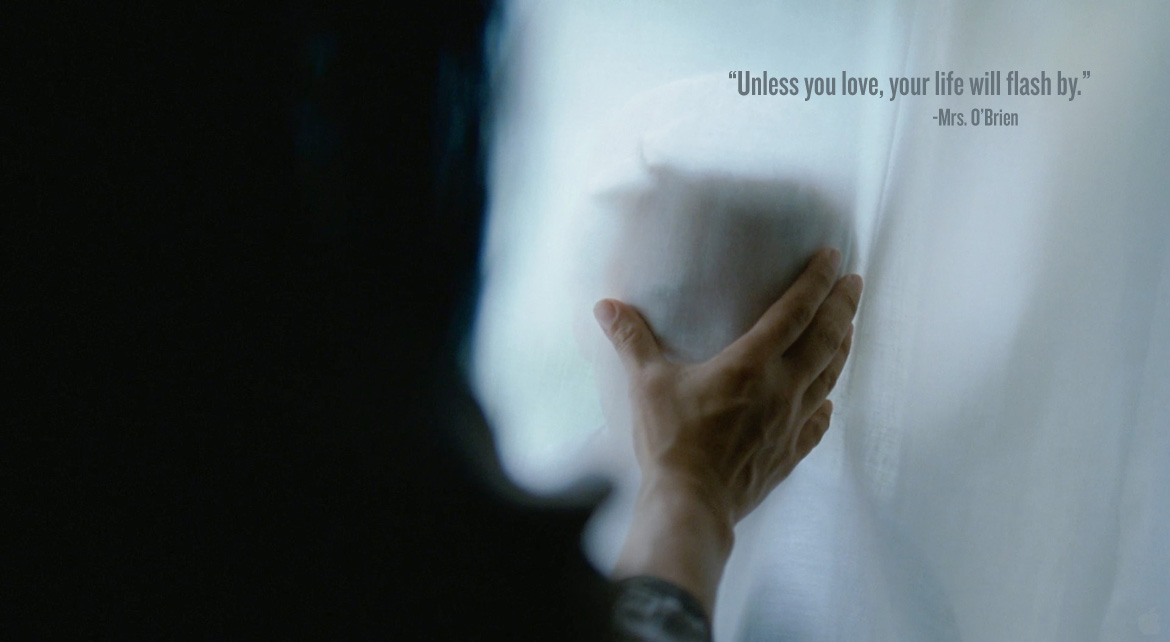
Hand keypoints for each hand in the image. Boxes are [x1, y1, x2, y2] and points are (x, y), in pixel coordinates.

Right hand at [594, 248, 861, 613]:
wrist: (692, 504)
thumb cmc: (671, 442)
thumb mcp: (646, 384)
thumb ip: (631, 341)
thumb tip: (606, 306)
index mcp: (750, 364)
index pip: (795, 312)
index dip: (816, 281)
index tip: (832, 257)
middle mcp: (782, 388)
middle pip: (826, 339)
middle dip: (844, 306)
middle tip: (855, 282)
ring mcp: (791, 422)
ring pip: (830, 377)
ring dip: (843, 348)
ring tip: (850, 328)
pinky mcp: (790, 452)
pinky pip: (818, 423)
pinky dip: (826, 406)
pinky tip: (828, 402)